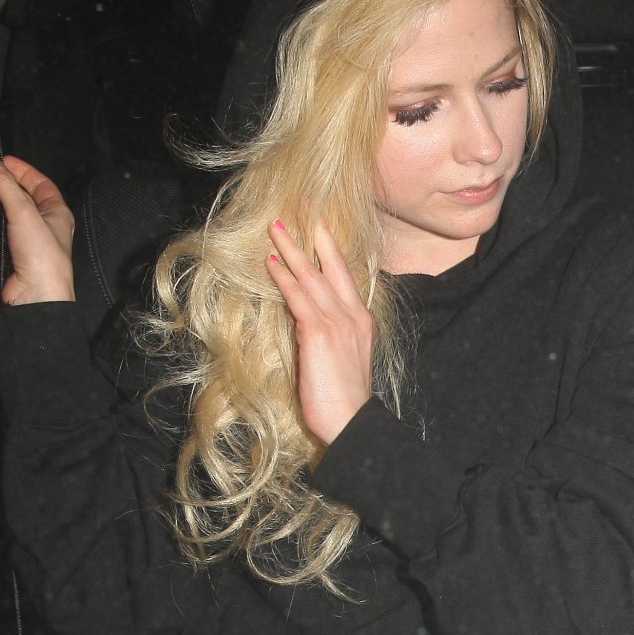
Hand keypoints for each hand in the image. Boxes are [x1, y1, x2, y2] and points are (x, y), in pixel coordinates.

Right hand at [0, 153, 75, 304]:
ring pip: (11, 215)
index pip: (40, 182)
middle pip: (23, 197)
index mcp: (58, 212)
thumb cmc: (40, 253)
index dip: (21, 169)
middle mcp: (47, 224)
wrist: (36, 293)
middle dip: (5, 188)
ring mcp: (32, 240)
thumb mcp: (23, 211)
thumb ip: (5, 185)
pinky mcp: (16, 254)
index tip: (0, 158)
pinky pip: (3, 234)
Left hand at [265, 218, 373, 447]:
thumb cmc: (344, 400)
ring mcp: (337, 322)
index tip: (319, 230)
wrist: (352, 421)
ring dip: (291, 250)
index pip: (345, 278)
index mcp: (361, 322)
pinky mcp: (318, 333)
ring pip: (311, 277)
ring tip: (275, 228)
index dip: (331, 252)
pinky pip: (298, 297)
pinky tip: (271, 262)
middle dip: (311, 240)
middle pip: (329, 269)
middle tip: (298, 213)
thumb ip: (327, 336)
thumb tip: (305, 323)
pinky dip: (284, 277)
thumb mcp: (340, 360)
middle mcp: (352, 316)